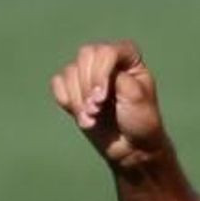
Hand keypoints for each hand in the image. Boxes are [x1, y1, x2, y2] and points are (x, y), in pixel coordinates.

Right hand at [48, 40, 167, 171]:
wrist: (132, 149)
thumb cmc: (141, 121)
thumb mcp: (137, 97)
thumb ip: (117, 78)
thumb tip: (92, 78)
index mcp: (128, 57)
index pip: (106, 51)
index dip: (100, 73)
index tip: (103, 99)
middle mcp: (107, 61)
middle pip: (85, 55)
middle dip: (87, 86)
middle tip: (96, 110)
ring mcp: (89, 74)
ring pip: (70, 71)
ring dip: (78, 99)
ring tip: (91, 118)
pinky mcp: (75, 90)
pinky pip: (58, 83)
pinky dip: (66, 100)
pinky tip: (81, 115)